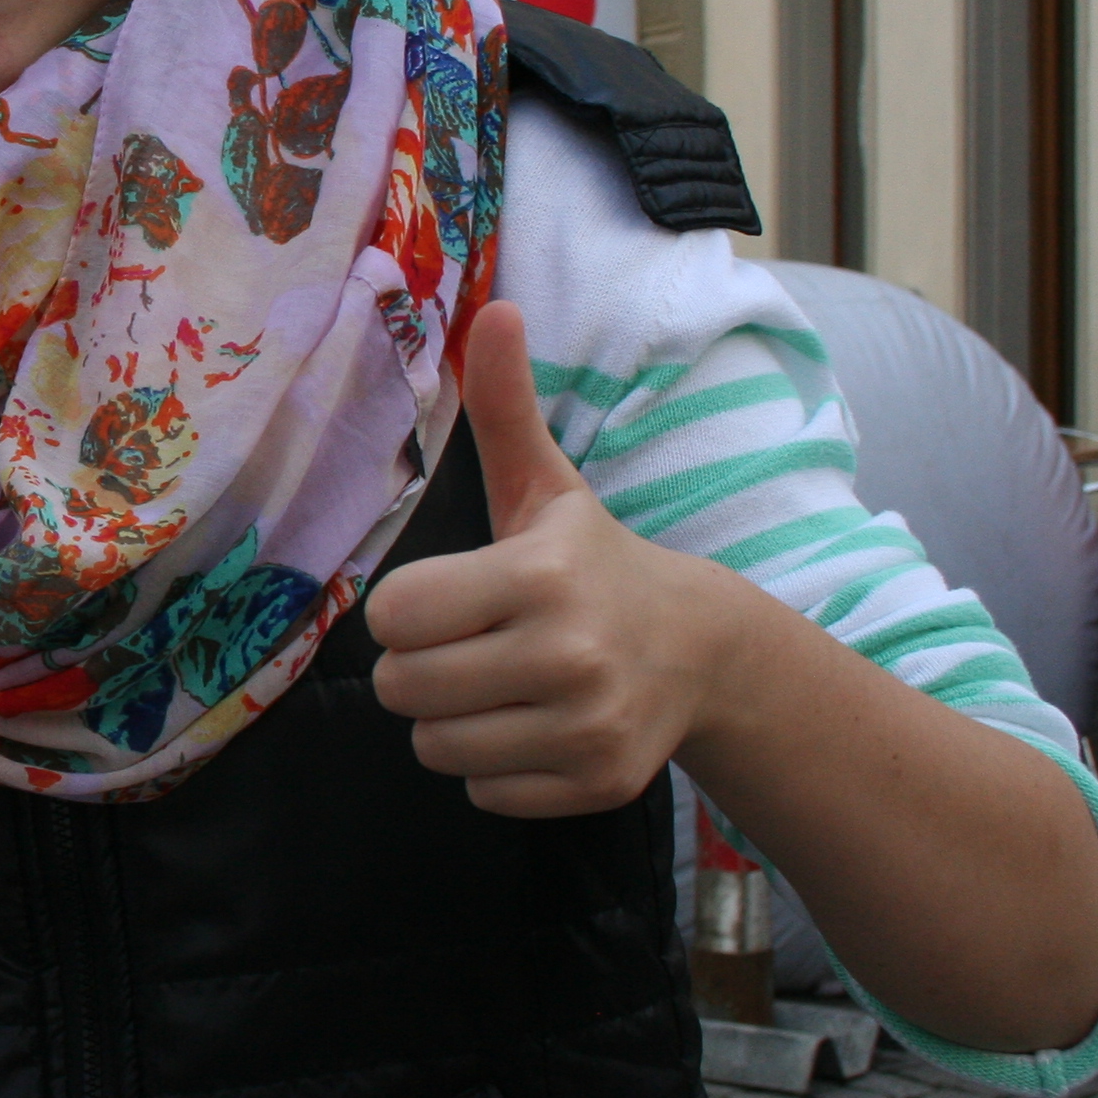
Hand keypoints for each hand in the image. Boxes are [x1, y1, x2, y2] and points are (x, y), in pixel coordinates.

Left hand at [366, 301, 759, 816]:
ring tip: (499, 684)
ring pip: (435, 747)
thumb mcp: (545, 484)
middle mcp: (569, 653)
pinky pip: (481, 791)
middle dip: (420, 667)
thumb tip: (495, 307)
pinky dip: (494, 766)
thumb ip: (506, 406)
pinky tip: (533, 724)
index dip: (405, 609)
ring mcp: (588, 725)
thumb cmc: (591, 560)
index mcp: (542, 574)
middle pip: (405, 687)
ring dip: (450, 720)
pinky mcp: (598, 783)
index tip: (444, 597)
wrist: (702, 650)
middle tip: (469, 644)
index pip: (396, 616)